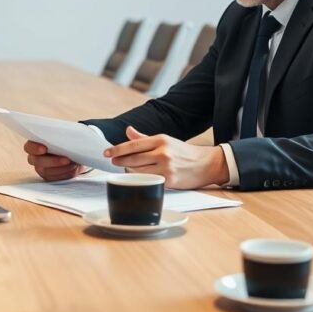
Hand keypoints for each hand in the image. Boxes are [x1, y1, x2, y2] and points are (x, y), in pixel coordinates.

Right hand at [24, 140, 87, 181]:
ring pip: (46, 171)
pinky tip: (74, 168)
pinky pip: (55, 178)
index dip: (34, 148)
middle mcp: (35, 157)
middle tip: (66, 159)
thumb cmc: (66, 141)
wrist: (75, 152)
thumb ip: (59, 135)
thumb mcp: (63, 135)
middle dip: (53, 161)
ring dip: (62, 168)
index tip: (44, 149)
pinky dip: (66, 173)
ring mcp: (41, 168)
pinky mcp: (49, 177)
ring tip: (73, 164)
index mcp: (35, 144)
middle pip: (37, 161)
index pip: (29, 147)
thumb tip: (66, 131)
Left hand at [103, 126, 228, 188]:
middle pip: (133, 159)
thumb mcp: (166, 140)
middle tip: (113, 161)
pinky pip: (148, 181)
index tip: (106, 152)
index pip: (133, 144)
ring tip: (127, 168)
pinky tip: (139, 178)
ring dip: (129, 171)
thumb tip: (128, 130)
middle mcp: (163, 153)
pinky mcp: (169, 181)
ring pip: (138, 171)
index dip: (117, 149)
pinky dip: (141, 179)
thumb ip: (144, 138)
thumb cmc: (183, 152)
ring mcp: (166, 168)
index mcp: (161, 140)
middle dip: (119, 161)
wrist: (206, 164)